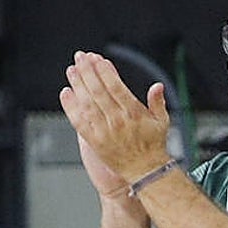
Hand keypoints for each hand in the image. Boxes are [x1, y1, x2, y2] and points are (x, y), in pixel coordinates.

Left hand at [59, 51, 172, 192]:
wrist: (144, 171)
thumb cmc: (153, 144)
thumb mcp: (162, 121)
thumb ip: (157, 102)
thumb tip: (157, 85)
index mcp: (134, 114)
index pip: (116, 87)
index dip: (105, 71)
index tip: (98, 59)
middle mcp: (118, 121)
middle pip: (98, 91)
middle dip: (88, 71)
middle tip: (81, 57)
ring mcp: (104, 132)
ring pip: (86, 103)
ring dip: (77, 85)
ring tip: (72, 70)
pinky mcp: (94, 141)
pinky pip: (78, 121)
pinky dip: (70, 106)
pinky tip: (66, 92)